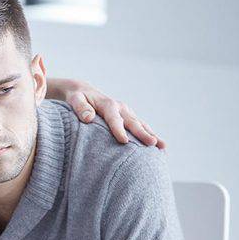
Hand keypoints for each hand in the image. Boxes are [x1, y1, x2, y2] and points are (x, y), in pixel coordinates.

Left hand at [47, 78, 165, 148]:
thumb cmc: (78, 99)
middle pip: (133, 123)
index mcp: (108, 104)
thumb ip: (80, 108)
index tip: (124, 141)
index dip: (118, 130)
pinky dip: (150, 135)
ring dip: (152, 135)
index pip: (114, 119)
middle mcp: (121, 108)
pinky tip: (159, 147)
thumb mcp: (75, 100)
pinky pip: (141, 127)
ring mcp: (126, 112)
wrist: (84, 92)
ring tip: (163, 147)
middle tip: (153, 143)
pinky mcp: (128, 117)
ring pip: (141, 125)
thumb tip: (88, 118)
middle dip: (143, 134)